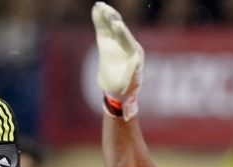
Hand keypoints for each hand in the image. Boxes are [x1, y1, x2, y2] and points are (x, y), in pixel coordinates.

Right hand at [91, 1, 143, 120]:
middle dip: (113, 19)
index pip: (127, 40)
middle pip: (119, 28)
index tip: (117, 24)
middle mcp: (126, 44)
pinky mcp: (106, 44)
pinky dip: (99, 20)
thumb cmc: (128, 89)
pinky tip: (95, 10)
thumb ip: (135, 72)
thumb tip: (137, 61)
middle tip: (106, 9)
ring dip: (105, 15)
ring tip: (99, 5)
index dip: (122, 32)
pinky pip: (102, 29)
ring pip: (110, 26)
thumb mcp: (132, 84)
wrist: (119, 92)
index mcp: (134, 53)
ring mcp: (116, 43)